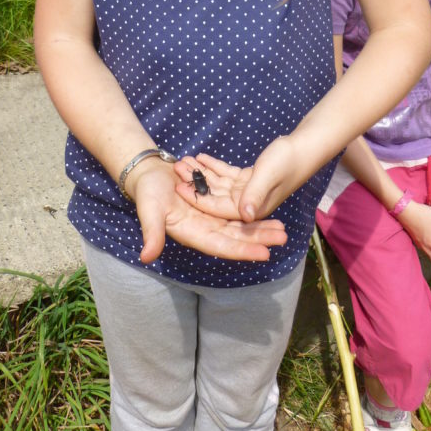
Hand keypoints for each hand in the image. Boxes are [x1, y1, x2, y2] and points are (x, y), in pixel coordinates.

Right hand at [131, 159, 286, 264]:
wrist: (148, 173)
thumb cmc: (147, 192)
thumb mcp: (149, 209)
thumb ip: (151, 232)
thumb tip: (147, 257)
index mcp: (193, 233)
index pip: (222, 246)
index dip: (242, 250)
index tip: (265, 254)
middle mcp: (205, 228)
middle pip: (236, 236)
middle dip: (259, 238)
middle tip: (283, 237)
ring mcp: (211, 216)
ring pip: (240, 223)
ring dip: (260, 225)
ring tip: (282, 227)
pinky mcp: (215, 202)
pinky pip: (236, 207)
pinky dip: (251, 209)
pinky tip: (267, 207)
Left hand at [178, 137, 310, 222]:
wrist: (306, 147)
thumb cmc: (288, 161)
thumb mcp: (269, 174)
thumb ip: (255, 194)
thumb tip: (246, 215)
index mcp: (252, 207)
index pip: (219, 208)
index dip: (198, 199)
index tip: (180, 189)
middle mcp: (248, 203)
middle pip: (215, 196)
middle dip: (196, 184)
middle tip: (176, 169)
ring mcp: (248, 190)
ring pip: (218, 184)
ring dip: (202, 173)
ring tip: (183, 159)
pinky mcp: (249, 178)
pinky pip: (226, 175)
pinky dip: (213, 166)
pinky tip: (200, 156)